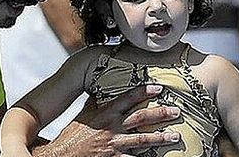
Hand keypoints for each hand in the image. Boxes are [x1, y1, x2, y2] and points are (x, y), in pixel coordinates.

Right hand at [31, 85, 180, 156]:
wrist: (62, 155)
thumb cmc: (72, 136)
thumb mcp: (83, 116)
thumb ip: (94, 103)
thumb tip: (98, 89)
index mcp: (104, 114)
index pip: (126, 99)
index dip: (142, 92)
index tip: (157, 87)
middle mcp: (111, 128)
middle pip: (140, 118)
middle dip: (160, 114)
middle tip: (176, 111)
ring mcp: (114, 145)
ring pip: (142, 140)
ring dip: (160, 138)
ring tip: (176, 136)